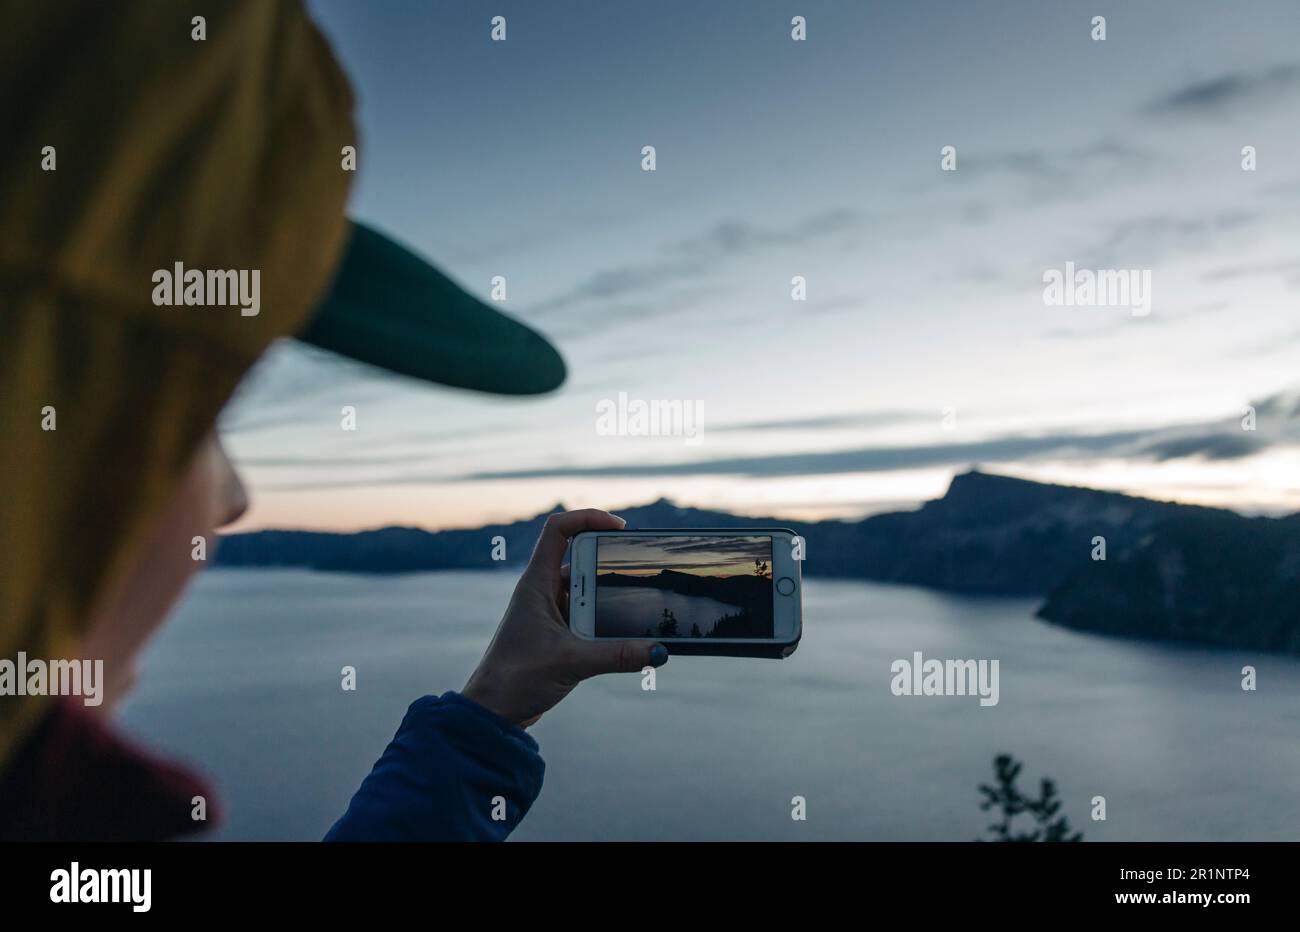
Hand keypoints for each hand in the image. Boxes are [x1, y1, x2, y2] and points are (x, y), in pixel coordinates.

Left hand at [462, 509, 667, 727]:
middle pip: (579, 556)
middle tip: (638, 568)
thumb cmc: (516, 679)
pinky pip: (586, 613)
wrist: (492, 711)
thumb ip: (618, 655)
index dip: (588, 518)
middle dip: (609, 560)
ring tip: (639, 604)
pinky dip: (605, 618)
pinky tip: (626, 634)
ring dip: (609, 594)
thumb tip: (659, 651)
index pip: (558, 530)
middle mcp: (541, 591)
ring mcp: (549, 611)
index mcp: (536, 583)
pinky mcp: (557, 633)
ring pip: (585, 588)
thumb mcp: (572, 662)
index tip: (619, 527)